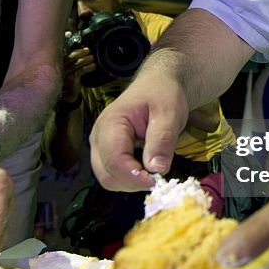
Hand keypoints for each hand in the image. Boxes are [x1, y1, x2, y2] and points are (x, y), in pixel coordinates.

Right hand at [62, 36, 94, 101]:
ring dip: (86, 59)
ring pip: (77, 62)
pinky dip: (89, 67)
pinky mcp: (71, 79)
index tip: (69, 34)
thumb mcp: (67, 65)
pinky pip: (81, 70)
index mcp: (56, 60)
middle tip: (88, 50)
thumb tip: (73, 38)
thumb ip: (70, 54)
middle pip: (70, 55)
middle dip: (80, 52)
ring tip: (92, 58)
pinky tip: (94, 66)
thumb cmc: (67, 78)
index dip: (63, 39)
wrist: (66, 96)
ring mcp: (64, 73)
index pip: (59, 48)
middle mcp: (58, 66)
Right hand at [90, 71, 187, 190]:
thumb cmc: (162, 95)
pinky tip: (146, 169)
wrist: (157, 85)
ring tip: (153, 171)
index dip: (135, 177)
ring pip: (108, 179)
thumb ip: (162, 140)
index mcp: (111, 123)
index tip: (158, 179)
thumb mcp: (169, 113)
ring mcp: (99, 146)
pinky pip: (113, 175)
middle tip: (157, 177)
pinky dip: (130, 180)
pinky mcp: (106, 153)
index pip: (114, 161)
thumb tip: (157, 170)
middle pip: (106, 175)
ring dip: (131, 183)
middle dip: (133, 182)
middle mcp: (98, 137)